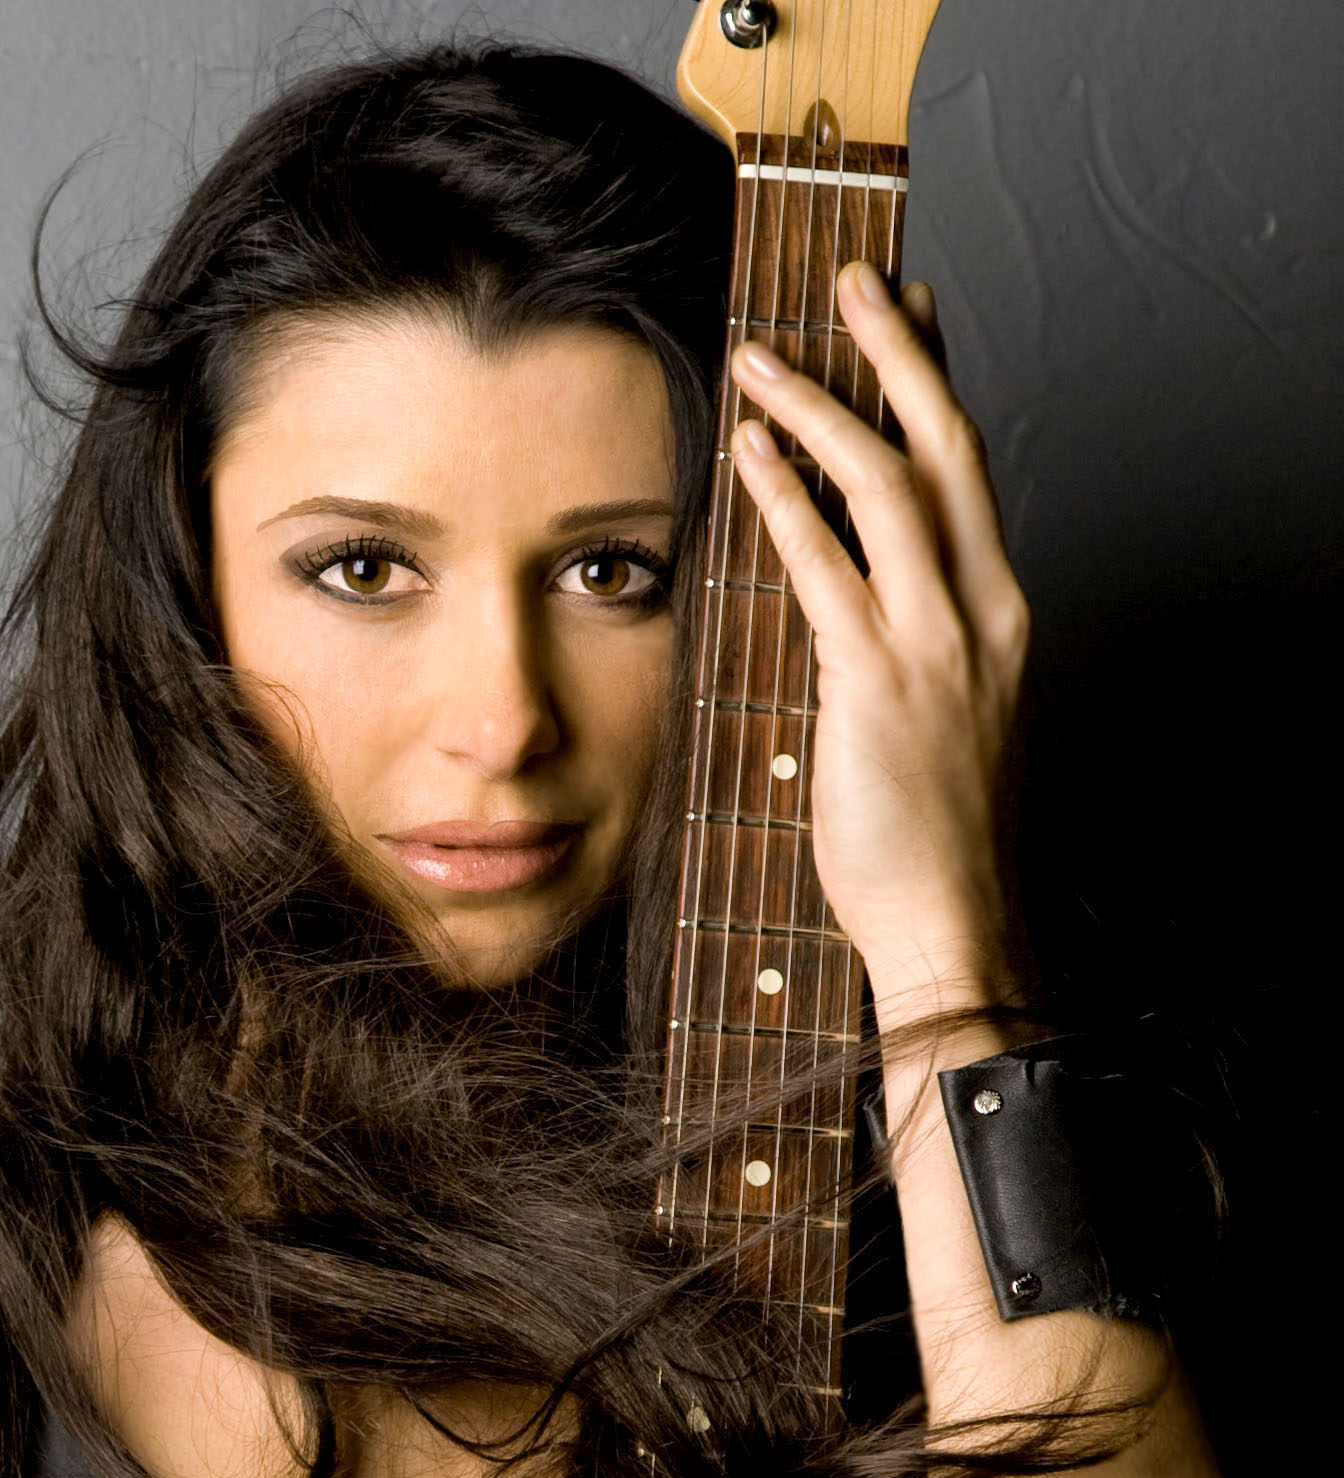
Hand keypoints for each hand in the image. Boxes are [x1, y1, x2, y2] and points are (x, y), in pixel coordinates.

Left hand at [729, 265, 1030, 1022]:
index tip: (908, 321)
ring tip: (762, 358)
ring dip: (821, 408)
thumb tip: (845, 610)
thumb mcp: (933, 725)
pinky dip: (789, 502)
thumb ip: (900, 654)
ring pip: (889, 487)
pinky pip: (831, 568)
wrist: (950, 921)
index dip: (934, 387)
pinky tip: (751, 456)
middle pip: (947, 446)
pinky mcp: (881, 682)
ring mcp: (935, 643)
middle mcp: (979, 612)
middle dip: (897, 354)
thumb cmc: (930, 842)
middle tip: (853, 283)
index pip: (969, 472)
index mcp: (998, 617)